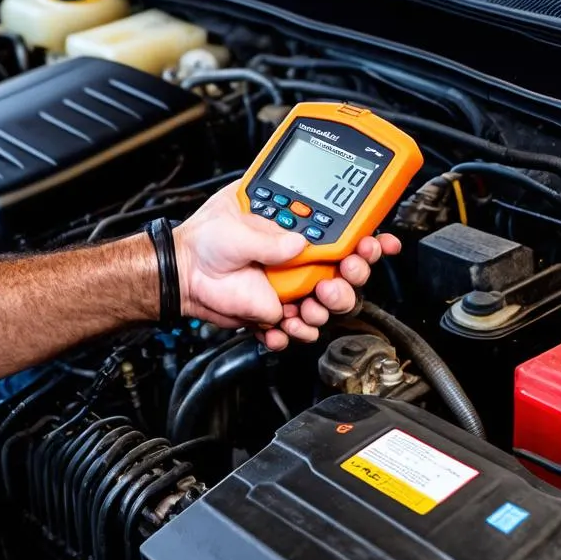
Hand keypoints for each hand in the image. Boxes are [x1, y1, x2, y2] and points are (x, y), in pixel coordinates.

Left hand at [173, 182, 400, 350]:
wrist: (182, 273)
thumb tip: (299, 245)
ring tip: (308, 305)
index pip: (344, 235)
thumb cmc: (206, 239)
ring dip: (327, 308)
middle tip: (341, 274)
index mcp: (297, 232)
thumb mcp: (237, 227)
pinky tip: (282, 325)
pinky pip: (297, 330)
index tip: (378, 244)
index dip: (368, 241)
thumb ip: (270, 240)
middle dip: (353, 277)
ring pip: (328, 306)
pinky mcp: (275, 314)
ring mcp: (289, 289)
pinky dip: (293, 332)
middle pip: (346, 275)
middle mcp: (299, 261)